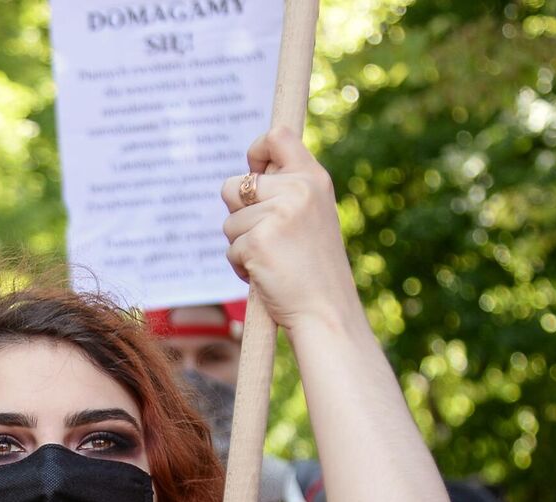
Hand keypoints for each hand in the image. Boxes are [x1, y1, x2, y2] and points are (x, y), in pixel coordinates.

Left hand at [219, 127, 362, 337]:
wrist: (326, 311)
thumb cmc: (313, 268)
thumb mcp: (309, 217)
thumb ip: (285, 192)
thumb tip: (244, 178)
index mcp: (314, 179)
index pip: (277, 136)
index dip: (256, 152)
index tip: (255, 173)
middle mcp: (298, 190)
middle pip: (234, 185)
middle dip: (239, 214)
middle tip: (268, 238)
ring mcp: (278, 214)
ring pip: (229, 222)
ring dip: (241, 244)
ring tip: (272, 260)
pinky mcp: (258, 241)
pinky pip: (230, 248)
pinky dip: (241, 266)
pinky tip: (267, 275)